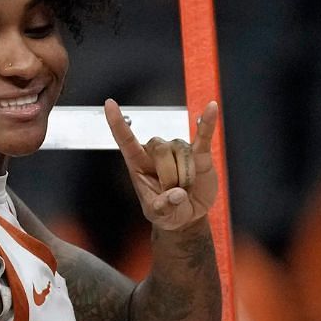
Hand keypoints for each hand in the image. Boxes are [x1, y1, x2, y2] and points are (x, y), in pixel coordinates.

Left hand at [105, 98, 219, 230]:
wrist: (189, 216)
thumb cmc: (167, 213)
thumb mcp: (159, 216)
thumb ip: (164, 207)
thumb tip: (178, 194)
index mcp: (138, 164)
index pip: (126, 140)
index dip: (118, 123)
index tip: (110, 104)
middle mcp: (157, 152)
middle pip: (161, 150)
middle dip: (170, 176)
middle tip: (175, 194)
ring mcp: (179, 149)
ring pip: (183, 152)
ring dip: (187, 175)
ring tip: (187, 188)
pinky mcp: (200, 152)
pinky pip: (204, 135)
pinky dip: (208, 122)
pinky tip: (211, 107)